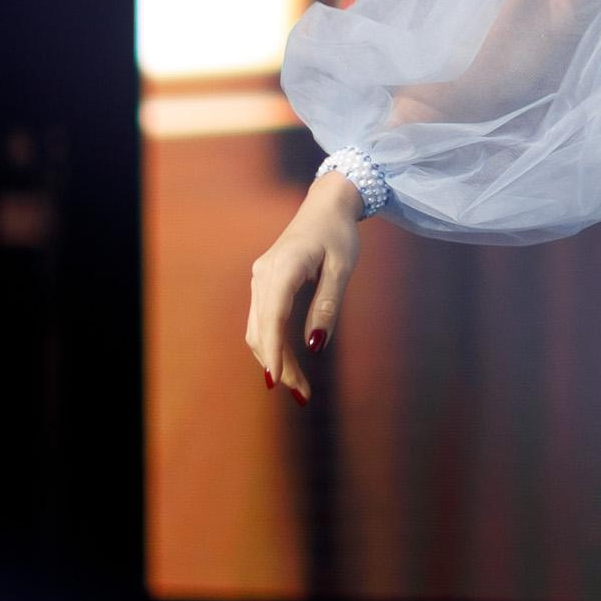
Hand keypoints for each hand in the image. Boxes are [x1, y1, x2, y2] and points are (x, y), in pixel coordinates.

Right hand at [245, 168, 363, 400]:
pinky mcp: (264, 283)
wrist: (326, 206)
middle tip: (301, 394)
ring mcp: (260, 278)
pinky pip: (262, 319)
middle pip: (263, 328)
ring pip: (258, 328)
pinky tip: (285, 362)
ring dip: (274, 358)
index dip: (274, 351)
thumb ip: (327, 305)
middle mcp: (264, 274)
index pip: (273, 316)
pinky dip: (271, 343)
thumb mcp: (342, 268)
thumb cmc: (338, 234)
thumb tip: (315, 345)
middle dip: (278, 364)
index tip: (276, 381)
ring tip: (297, 386)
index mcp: (284, 267)